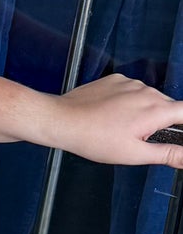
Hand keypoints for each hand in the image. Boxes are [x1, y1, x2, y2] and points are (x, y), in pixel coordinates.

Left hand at [50, 73, 182, 168]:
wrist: (62, 120)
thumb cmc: (93, 138)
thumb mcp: (134, 154)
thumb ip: (167, 154)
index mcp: (156, 110)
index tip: (180, 133)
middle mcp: (146, 91)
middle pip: (168, 106)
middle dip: (162, 121)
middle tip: (141, 137)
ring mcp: (130, 83)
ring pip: (149, 98)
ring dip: (144, 111)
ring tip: (121, 127)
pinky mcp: (116, 80)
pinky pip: (131, 91)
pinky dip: (128, 102)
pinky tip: (111, 115)